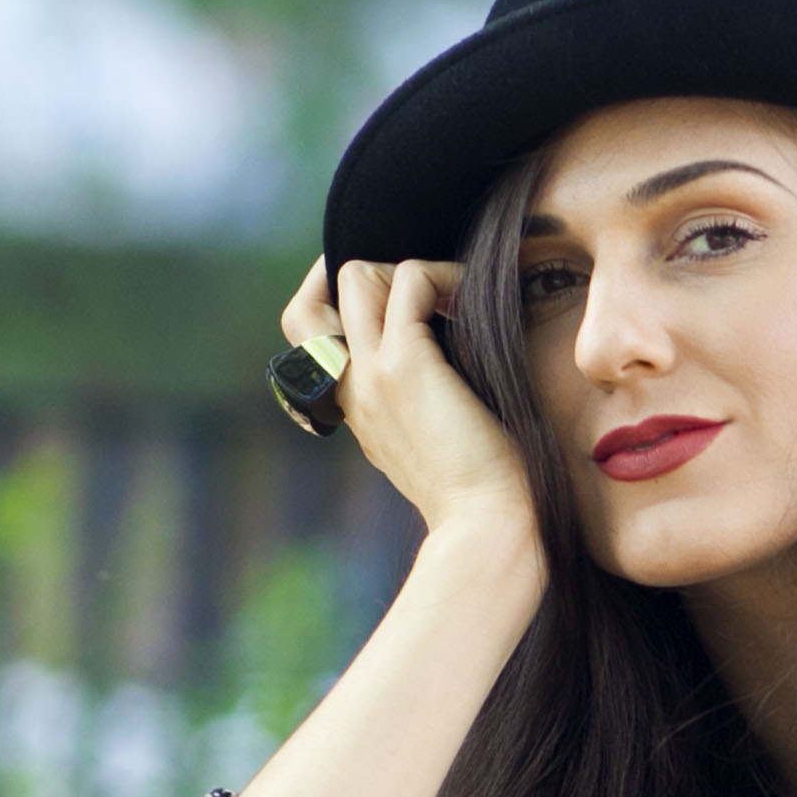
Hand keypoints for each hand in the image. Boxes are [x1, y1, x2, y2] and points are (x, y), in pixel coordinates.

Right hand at [282, 257, 535, 549]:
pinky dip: (444, 275)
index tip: (394, 298)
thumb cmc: (485, 492)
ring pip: (355, 276)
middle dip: (357, 274)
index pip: (309, 343)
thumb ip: (427, 401)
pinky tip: (474, 299)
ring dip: (407, 268)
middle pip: (307, 306)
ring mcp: (371, 375)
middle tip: (416, 280)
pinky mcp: (405, 365)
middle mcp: (351, 391)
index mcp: (354, 412)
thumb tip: (456, 354)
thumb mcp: (439, 441)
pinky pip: (409, 280)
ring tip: (455, 295)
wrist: (489, 527)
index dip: (337, 308)